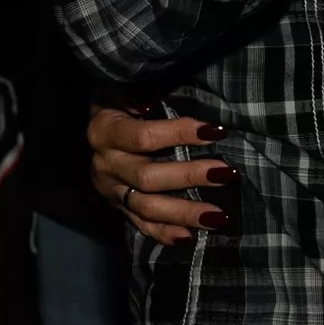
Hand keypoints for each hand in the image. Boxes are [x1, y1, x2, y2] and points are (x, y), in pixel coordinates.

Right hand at [89, 104, 229, 245]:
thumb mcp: (123, 87)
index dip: (179, 134)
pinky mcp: (117, 206)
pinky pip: (140, 225)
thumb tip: (151, 101)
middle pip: (147, 178)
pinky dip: (164, 233)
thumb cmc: (122, 102)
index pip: (143, 137)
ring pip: (145, 208)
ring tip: (218, 216)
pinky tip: (190, 237)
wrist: (98, 125)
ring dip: (183, 213)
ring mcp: (110, 190)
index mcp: (105, 132)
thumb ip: (137, 92)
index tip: (216, 132)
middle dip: (189, 177)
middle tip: (226, 174)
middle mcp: (104, 164)